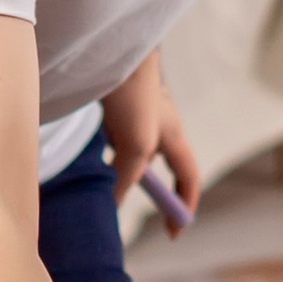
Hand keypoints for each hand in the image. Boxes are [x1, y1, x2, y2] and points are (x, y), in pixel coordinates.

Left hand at [101, 51, 201, 226]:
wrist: (113, 50)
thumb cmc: (133, 95)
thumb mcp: (134, 145)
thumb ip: (126, 177)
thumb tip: (112, 205)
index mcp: (174, 134)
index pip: (188, 178)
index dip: (184, 205)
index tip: (174, 231)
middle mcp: (160, 124)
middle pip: (161, 166)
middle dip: (152, 189)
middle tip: (135, 208)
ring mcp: (139, 113)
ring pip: (134, 150)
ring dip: (125, 167)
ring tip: (108, 178)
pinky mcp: (118, 104)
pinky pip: (116, 134)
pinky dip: (109, 148)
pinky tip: (94, 144)